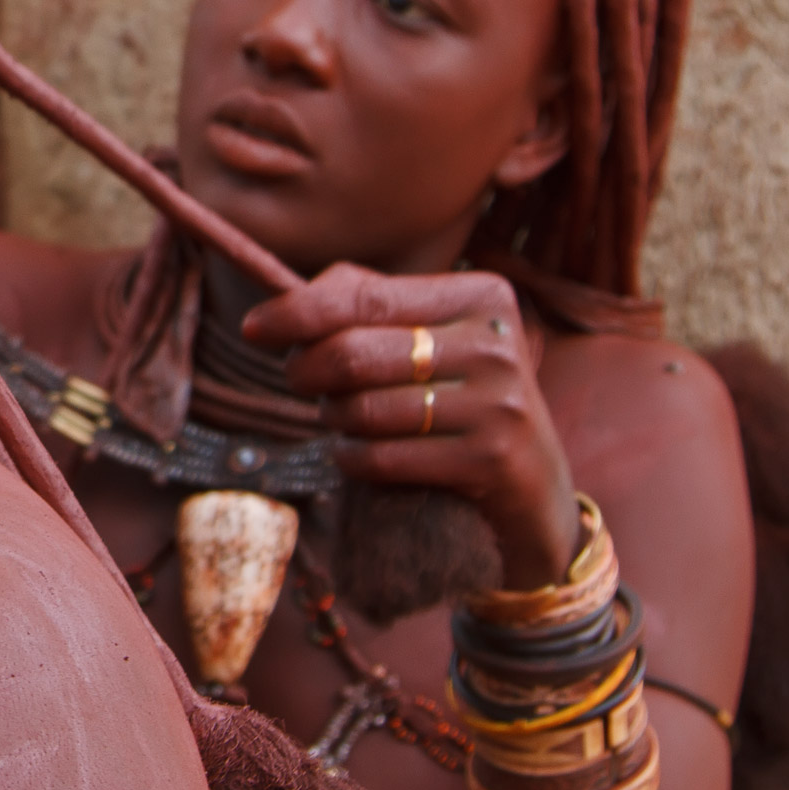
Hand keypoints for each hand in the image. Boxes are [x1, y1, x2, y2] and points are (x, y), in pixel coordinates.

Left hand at [238, 264, 579, 588]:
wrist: (535, 495)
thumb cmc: (459, 406)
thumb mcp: (429, 342)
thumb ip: (367, 304)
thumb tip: (285, 300)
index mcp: (481, 296)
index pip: (365, 294)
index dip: (297, 312)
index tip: (253, 328)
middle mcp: (496, 341)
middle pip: (354, 353)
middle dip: (307, 372)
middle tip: (302, 384)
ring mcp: (500, 402)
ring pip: (364, 409)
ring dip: (334, 421)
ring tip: (345, 421)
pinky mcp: (492, 459)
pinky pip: (383, 456)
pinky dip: (353, 459)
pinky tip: (359, 456)